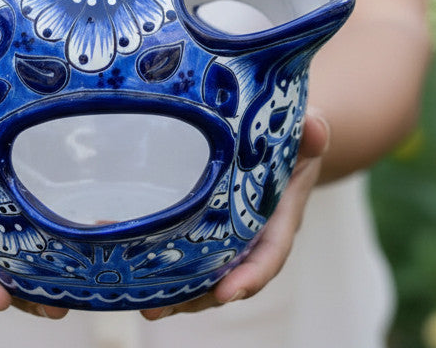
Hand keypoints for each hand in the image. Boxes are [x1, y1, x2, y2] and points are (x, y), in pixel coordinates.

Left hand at [140, 111, 330, 320]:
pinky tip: (119, 246)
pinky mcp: (203, 225)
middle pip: (225, 277)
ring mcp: (227, 235)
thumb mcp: (307, 133)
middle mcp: (252, 236)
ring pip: (200, 271)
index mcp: (280, 220)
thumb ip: (312, 133)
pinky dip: (154, 254)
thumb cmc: (294, 137)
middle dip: (193, 297)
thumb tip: (316, 128)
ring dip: (169, 287)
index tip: (227, 294)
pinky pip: (183, 246)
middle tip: (156, 308)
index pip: (268, 256)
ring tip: (135, 297)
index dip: (249, 278)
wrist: (280, 138)